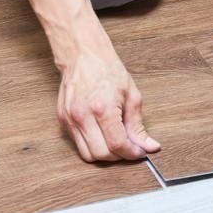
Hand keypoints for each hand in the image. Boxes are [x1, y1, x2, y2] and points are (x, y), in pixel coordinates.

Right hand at [57, 46, 159, 161]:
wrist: (83, 56)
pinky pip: (78, 145)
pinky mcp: (62, 121)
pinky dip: (93, 145)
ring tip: (117, 142)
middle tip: (130, 148)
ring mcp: (70, 120)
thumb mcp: (132, 96)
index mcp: (103, 109)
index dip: (132, 153)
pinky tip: (103, 135)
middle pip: (101, 154)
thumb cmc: (109, 72)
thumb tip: (149, 146)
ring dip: (105, 154)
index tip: (141, 152)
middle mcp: (83, 117)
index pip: (117, 144)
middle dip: (119, 156)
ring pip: (87, 154)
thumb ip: (138, 125)